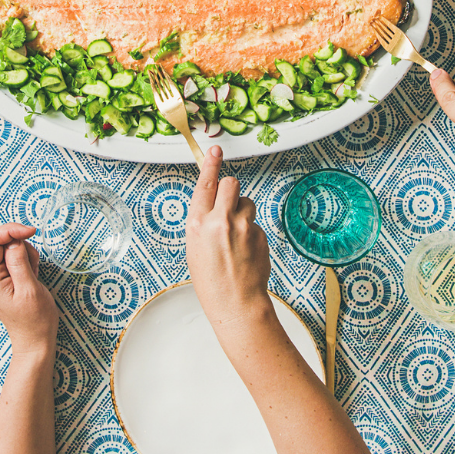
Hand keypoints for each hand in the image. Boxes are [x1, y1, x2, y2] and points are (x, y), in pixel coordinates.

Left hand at [0, 223, 59, 354]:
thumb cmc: (35, 321)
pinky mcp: (5, 280)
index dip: (11, 230)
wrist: (35, 341)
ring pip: (9, 249)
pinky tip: (33, 276)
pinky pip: (14, 260)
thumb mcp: (29, 289)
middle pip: (0, 242)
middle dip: (21, 245)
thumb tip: (14, 241)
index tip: (31, 231)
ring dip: (26, 255)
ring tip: (35, 275)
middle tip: (35, 263)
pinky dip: (27, 262)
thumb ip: (19, 262)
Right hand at [184, 147, 272, 327]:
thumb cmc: (211, 280)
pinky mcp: (259, 234)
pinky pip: (255, 221)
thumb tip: (212, 205)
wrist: (235, 303)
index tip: (215, 150)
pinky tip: (245, 249)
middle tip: (228, 205)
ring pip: (245, 201)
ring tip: (236, 237)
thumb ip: (203, 222)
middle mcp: (220, 221)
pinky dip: (251, 230)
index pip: (205, 184)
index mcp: (198, 224)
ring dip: (242, 211)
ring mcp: (243, 227)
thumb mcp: (195, 247)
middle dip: (229, 190)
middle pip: (230, 183)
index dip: (210, 164)